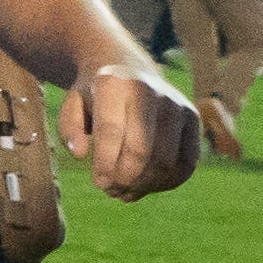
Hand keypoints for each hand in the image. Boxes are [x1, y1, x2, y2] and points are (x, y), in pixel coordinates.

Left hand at [65, 60, 206, 195]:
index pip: (111, 131)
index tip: (98, 183)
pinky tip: (146, 187)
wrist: (129, 70)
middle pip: (141, 150)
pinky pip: (186, 163)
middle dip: (125, 178)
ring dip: (145, 185)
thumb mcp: (73, 104)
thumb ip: (69, 128)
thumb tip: (78, 153)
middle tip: (111, 190)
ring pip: (165, 161)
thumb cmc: (96, 95)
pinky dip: (167, 183)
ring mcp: (176, 104)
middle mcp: (150, 91)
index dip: (105, 164)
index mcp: (114, 83)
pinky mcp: (193, 119)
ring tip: (125, 192)